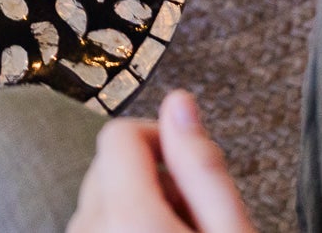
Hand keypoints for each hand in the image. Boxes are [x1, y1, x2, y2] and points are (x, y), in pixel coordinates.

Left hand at [69, 92, 255, 232]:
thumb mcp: (230, 231)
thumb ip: (203, 167)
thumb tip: (179, 100)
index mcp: (128, 216)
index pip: (120, 134)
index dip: (159, 137)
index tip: (188, 162)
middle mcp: (90, 229)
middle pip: (107, 163)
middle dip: (151, 173)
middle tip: (195, 209)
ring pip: (99, 195)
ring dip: (136, 202)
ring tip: (181, 231)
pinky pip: (93, 223)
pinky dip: (120, 225)